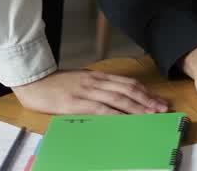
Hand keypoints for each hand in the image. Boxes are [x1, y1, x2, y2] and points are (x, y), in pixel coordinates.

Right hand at [12, 69, 168, 114]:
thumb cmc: (56, 83)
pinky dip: (116, 114)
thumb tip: (114, 95)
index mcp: (98, 76)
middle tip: (162, 108)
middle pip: (128, 90)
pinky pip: (101, 108)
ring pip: (119, 98)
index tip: (158, 99)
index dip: (145, 91)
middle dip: (148, 99)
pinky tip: (127, 120)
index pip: (127, 83)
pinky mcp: (76, 102)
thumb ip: (97, 86)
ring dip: (138, 107)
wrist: (33, 81)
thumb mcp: (80, 80)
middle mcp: (96, 81)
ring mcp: (87, 91)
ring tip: (152, 114)